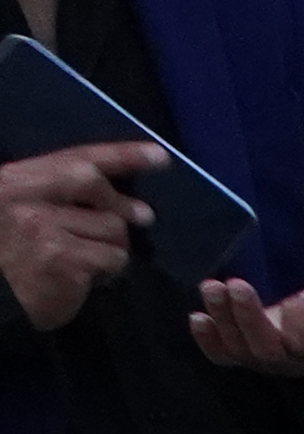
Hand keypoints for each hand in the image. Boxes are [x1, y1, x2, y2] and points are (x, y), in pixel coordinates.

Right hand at [0, 144, 154, 334]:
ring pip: (110, 226)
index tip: (158, 155)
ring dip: (112, 245)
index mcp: (14, 180)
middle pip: (90, 182)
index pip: (72, 157)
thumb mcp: (23, 212)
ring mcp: (41, 226)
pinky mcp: (63, 258)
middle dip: (121, 201)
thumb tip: (117, 194)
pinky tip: (89, 279)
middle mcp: (23, 197)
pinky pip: (113, 257)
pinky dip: (110, 270)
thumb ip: (59, 194)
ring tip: (89, 260)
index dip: (119, 154)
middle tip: (144, 216)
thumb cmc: (11, 256)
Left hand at [188, 278, 303, 376]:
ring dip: (223, 317)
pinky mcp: (245, 351)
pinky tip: (197, 317)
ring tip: (212, 287)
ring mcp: (266, 360)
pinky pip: (224, 355)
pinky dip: (207, 340)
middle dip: (250, 317)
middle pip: (268, 350)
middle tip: (239, 285)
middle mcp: (294, 364)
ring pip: (241, 348)